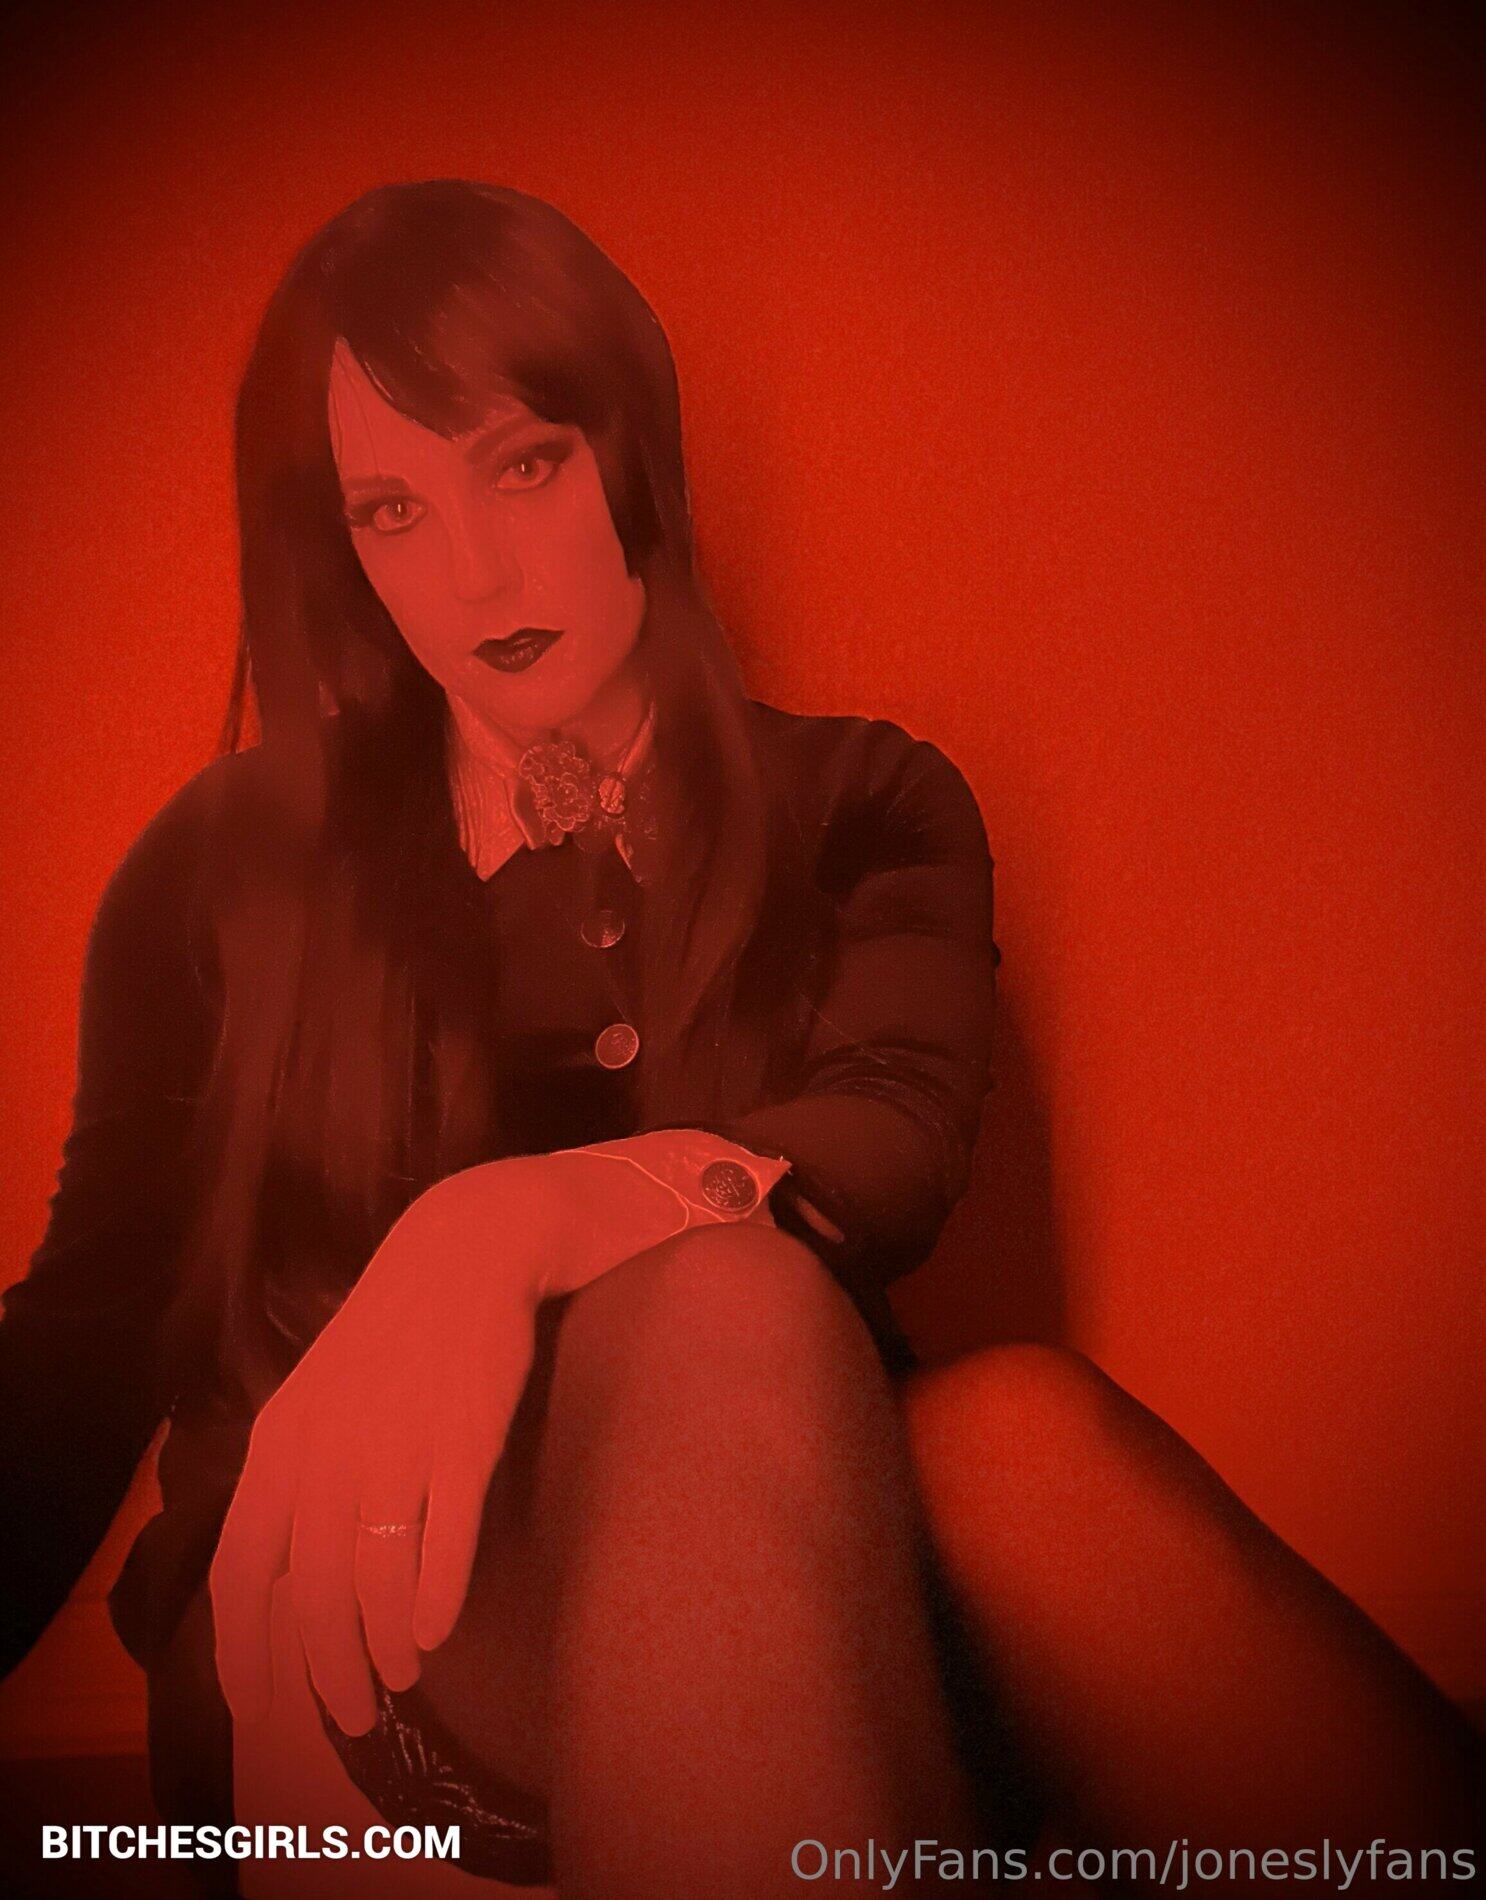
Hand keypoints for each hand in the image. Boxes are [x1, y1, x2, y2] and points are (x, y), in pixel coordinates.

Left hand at [209, 1163, 546, 1735]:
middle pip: (312, 1594)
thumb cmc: (393, 1337)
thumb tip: (288, 1584)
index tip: (261, 1712)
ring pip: (376, 1578)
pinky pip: (442, 1538)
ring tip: (401, 1677)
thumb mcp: (319, 1401)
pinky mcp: (462, 1437)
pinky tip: (437, 1629)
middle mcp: (327, 1451)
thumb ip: (299, 1483)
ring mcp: (395, 1444)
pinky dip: (435, 1596)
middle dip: (326, 1671)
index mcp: (281, 1445)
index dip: (245, 1653)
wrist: (465, 1252)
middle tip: (352, 1717)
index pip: (242, 1573)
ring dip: (385, 1646)